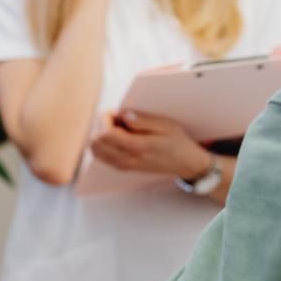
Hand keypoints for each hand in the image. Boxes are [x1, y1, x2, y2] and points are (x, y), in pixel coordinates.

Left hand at [89, 110, 211, 179]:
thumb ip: (143, 120)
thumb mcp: (165, 125)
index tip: (116, 112)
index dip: (105, 119)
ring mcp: (124, 166)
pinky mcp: (124, 168)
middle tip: (115, 118)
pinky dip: (104, 144)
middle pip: (95, 144)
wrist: (185, 163)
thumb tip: (123, 115)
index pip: (105, 134)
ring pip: (96, 152)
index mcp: (137, 147)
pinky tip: (118, 137)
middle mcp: (127, 159)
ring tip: (117, 127)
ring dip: (101, 136)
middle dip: (100, 126)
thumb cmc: (177, 142)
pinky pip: (103, 156)